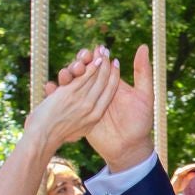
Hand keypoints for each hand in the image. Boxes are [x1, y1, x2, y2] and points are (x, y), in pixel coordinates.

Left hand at [32, 50, 119, 149]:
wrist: (42, 138)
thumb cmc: (56, 136)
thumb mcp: (77, 131)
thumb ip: (84, 121)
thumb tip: (86, 115)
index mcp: (95, 117)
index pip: (109, 93)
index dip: (114, 78)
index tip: (117, 67)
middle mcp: (92, 107)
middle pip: (104, 83)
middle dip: (109, 66)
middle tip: (111, 55)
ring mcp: (82, 99)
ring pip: (96, 77)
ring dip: (101, 62)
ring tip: (104, 51)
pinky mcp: (70, 93)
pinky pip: (84, 76)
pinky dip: (90, 66)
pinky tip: (93, 58)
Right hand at [60, 45, 154, 170]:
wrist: (129, 148)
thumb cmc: (140, 122)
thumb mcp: (144, 96)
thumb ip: (143, 72)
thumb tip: (143, 46)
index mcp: (111, 83)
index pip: (99, 66)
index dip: (94, 58)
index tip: (90, 52)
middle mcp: (97, 90)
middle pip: (82, 72)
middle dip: (77, 65)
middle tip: (76, 64)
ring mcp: (86, 102)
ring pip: (70, 84)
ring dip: (65, 76)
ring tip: (64, 74)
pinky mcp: (77, 114)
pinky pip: (63, 101)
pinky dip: (54, 93)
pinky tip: (50, 88)